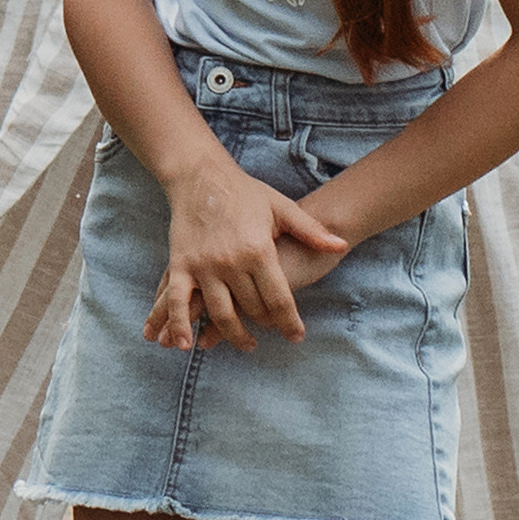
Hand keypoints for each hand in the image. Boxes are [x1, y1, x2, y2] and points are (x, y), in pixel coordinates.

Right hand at [145, 153, 346, 354]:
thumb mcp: (281, 207)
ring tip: (246, 343)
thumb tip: (341, 245)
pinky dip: (180, 326)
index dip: (290, 322)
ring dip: (234, 335)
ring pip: (221, 314)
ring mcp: (203, 266)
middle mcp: (231, 262)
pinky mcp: (180, 266)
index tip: (296, 337)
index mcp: (258, 249)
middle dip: (266, 324)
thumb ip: (310, 230)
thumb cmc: (245, 192)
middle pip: (252, 309)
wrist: (202, 175)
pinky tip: (186, 344)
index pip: (279, 299)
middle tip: (272, 329)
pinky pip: (177, 303)